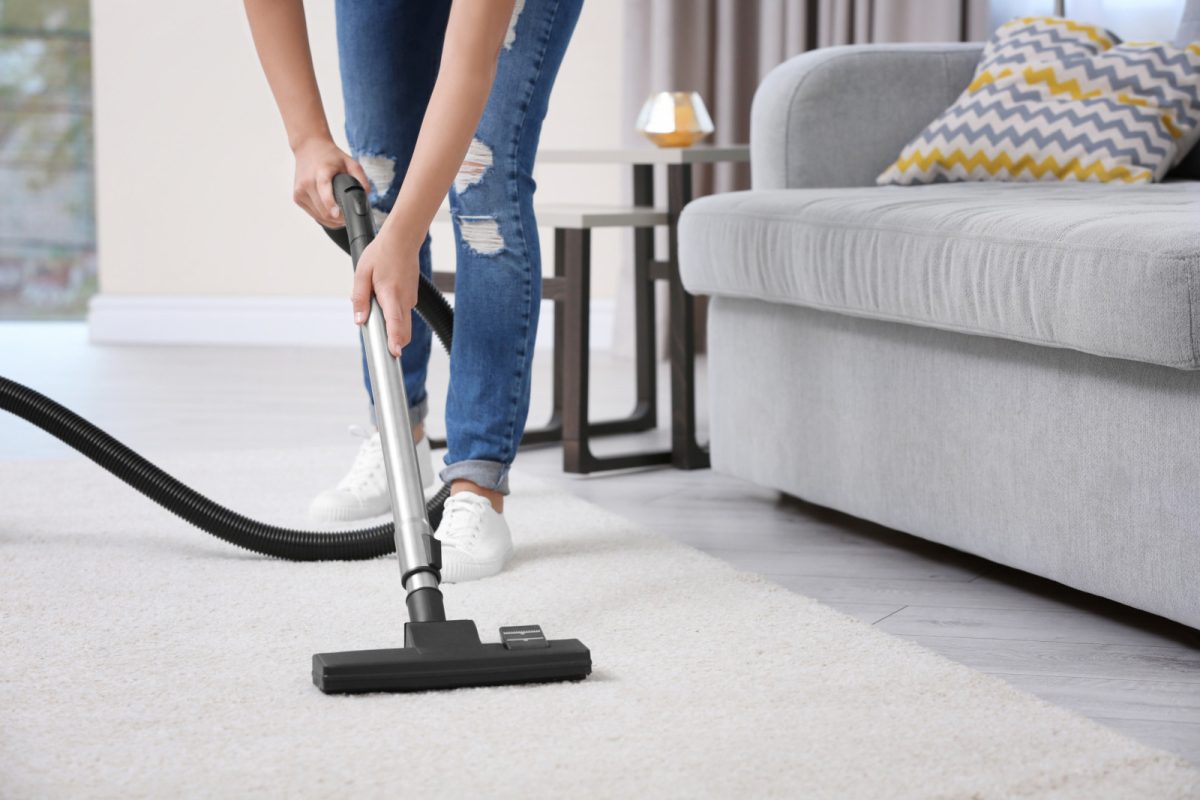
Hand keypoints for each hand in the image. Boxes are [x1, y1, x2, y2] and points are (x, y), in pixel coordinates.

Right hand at [291, 137, 369, 227]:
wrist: (309, 147)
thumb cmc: (331, 156)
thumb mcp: (350, 162)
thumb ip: (360, 178)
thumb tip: (366, 194)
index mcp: (321, 172)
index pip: (324, 190)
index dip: (330, 204)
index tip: (337, 214)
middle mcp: (307, 182)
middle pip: (323, 210)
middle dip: (338, 219)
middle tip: (348, 219)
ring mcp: (300, 191)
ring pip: (318, 216)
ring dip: (331, 220)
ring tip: (341, 216)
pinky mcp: (296, 197)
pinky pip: (312, 214)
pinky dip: (322, 217)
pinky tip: (330, 212)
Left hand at [351, 228, 419, 356]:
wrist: (403, 239)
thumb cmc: (381, 253)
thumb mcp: (362, 273)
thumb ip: (360, 298)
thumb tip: (359, 319)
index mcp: (391, 294)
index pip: (395, 322)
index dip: (395, 339)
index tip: (395, 352)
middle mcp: (405, 300)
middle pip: (404, 331)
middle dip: (395, 342)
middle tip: (383, 349)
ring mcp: (411, 299)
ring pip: (404, 323)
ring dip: (392, 327)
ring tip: (376, 311)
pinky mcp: (412, 297)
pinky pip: (403, 313)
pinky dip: (394, 316)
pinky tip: (383, 300)